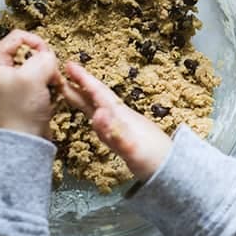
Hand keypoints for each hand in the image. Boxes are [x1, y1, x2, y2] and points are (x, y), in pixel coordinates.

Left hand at [0, 30, 61, 138]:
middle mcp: (1, 72)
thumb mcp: (33, 77)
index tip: (48, 55)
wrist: (23, 141)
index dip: (35, 42)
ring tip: (54, 85)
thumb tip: (49, 56)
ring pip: (37, 66)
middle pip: (29, 52)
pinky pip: (40, 80)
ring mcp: (13, 84)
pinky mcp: (24, 95)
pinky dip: (49, 83)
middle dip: (45, 60)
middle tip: (51, 74)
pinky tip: (53, 93)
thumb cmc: (22, 108)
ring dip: (49, 73)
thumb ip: (44, 58)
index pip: (17, 37)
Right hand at [61, 61, 171, 180]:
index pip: (99, 94)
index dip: (84, 80)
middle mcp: (122, 118)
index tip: (69, 65)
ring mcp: (123, 127)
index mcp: (121, 117)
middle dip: (81, 84)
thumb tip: (98, 114)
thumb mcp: (132, 149)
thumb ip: (115, 133)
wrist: (172, 170)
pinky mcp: (125, 138)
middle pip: (98, 97)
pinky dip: (96, 115)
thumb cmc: (153, 160)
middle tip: (63, 71)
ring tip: (69, 90)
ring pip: (99, 107)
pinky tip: (94, 115)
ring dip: (85, 97)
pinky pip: (105, 122)